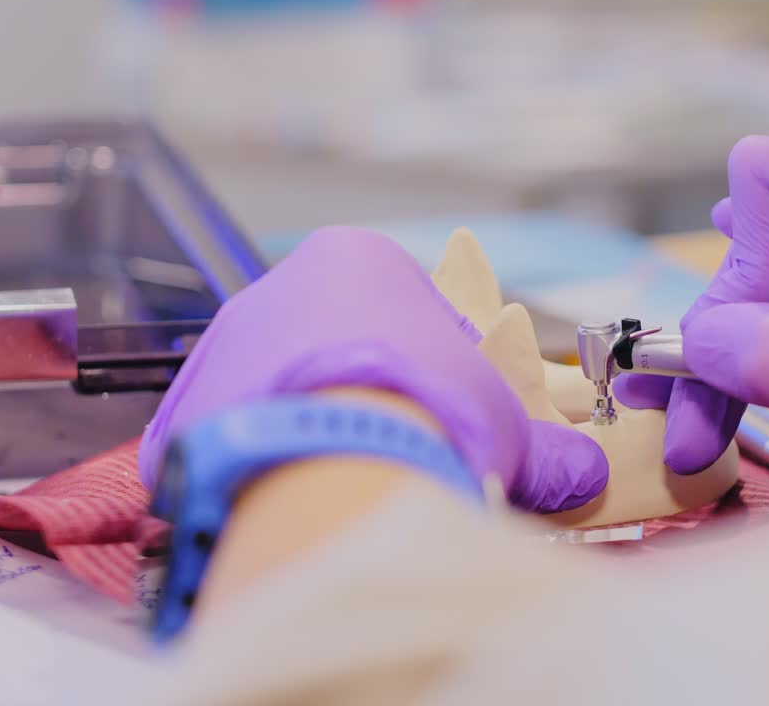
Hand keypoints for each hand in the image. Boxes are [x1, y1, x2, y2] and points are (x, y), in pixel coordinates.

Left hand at [139, 227, 606, 512]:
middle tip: (404, 456)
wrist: (336, 463)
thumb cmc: (434, 412)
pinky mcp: (183, 414)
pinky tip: (298, 508)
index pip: (409, 313)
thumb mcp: (510, 426)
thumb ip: (547, 449)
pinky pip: (235, 446)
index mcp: (357, 259)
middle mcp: (276, 287)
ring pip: (281, 397)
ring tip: (351, 491)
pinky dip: (264, 476)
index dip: (442, 369)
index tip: (455, 417)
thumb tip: (584, 476)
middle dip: (371, 399)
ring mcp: (220, 350)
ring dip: (315, 436)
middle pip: (337, 351)